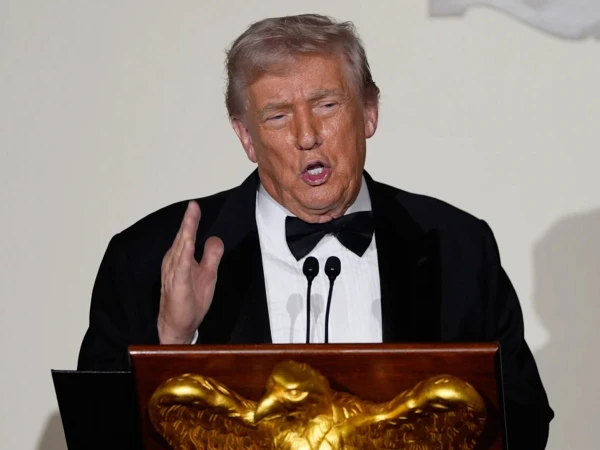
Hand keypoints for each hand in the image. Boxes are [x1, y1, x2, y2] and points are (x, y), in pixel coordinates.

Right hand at [158, 201, 223, 343]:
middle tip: (193, 206)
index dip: (191, 221)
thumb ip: (212, 256)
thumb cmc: (190, 301)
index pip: (187, 236)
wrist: (179, 326)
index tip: (195, 206)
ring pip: (180, 249)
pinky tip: (188, 244)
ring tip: (191, 218)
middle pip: (183, 238)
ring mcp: (174, 274)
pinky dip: (184, 255)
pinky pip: (181, 268)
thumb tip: (216, 238)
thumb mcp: (208, 274)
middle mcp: (174, 264)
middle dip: (188, 222)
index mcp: (181, 260)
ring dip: (185, 233)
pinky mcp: (177, 286)